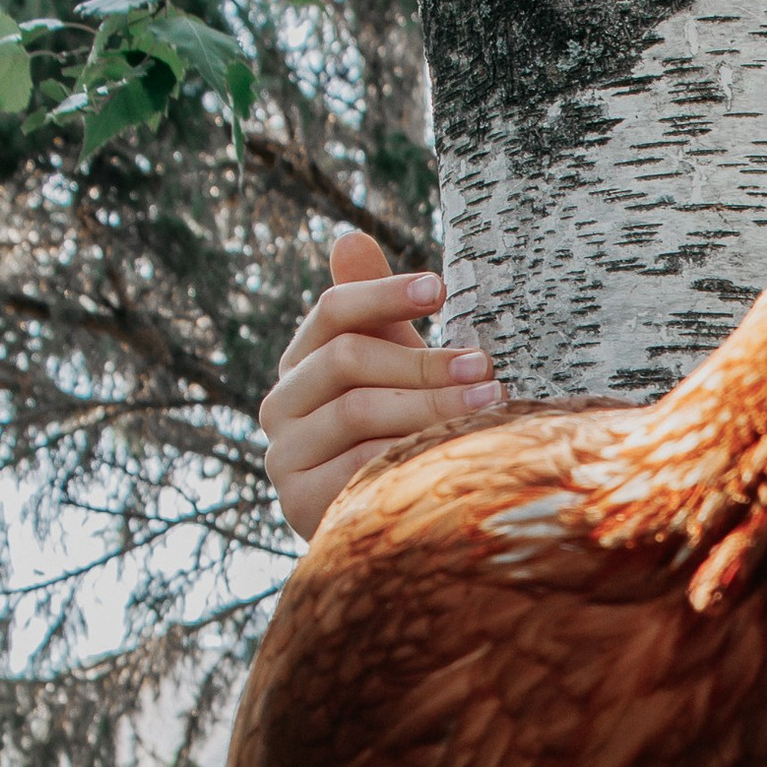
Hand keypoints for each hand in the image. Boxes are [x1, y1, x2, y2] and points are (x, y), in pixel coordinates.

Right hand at [261, 231, 507, 539]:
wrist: (383, 530)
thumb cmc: (398, 436)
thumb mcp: (392, 370)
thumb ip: (375, 311)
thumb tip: (351, 236)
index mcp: (299, 365)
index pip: (332, 311)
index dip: (384, 294)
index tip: (442, 290)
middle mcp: (278, 406)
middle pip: (348, 359)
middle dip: (423, 361)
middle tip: (485, 368)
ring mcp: (283, 456)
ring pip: (358, 411)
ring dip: (431, 405)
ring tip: (488, 405)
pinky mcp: (298, 502)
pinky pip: (362, 465)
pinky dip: (413, 453)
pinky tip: (458, 451)